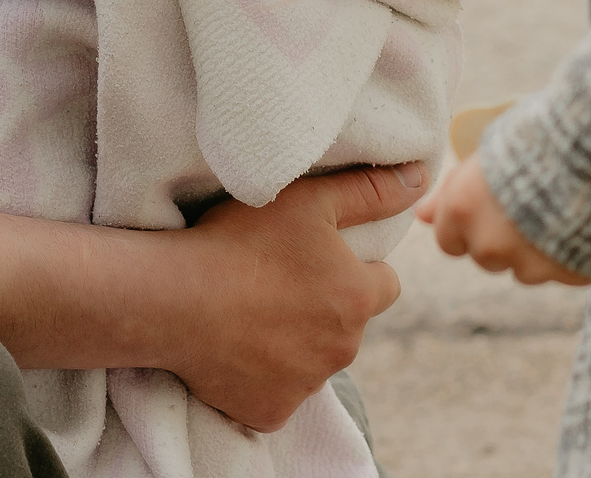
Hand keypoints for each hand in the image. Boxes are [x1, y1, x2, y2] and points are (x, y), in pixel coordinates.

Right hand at [160, 163, 422, 430]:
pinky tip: (237, 348)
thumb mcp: (307, 199)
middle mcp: (342, 349)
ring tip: (252, 311)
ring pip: (315, 360)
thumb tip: (419, 178)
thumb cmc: (240, 242)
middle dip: (325, 307)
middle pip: (348, 325)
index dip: (355, 268)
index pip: (384, 284)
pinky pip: (278, 394)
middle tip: (278, 282)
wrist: (171, 299)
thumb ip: (369, 190)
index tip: (318, 259)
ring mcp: (306, 385)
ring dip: (296, 342)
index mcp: (358, 298)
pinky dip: (263, 376)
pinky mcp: (270, 412)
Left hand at [416, 158, 590, 285]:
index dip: (468, 223)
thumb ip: (456, 190)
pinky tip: (587, 218)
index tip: (487, 206)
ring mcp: (531, 265)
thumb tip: (423, 216)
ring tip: (562, 206)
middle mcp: (490, 243)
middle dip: (501, 239)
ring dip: (536, 249)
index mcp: (462, 207)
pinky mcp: (571, 275)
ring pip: (526, 268)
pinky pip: (565, 271)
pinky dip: (572, 254)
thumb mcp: (493, 150)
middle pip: (486, 256)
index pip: (448, 239)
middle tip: (528, 203)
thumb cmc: (547, 130)